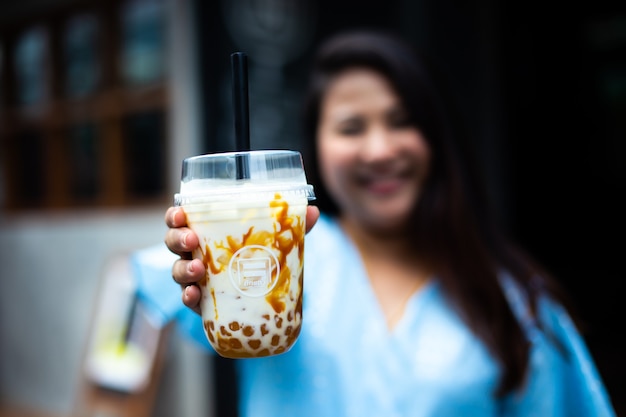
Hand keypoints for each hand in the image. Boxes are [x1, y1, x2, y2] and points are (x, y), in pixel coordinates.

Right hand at [164, 205, 319, 314]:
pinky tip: (194, 295)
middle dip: (178, 239)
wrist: (264, 297)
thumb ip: (290, 226)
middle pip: (174, 242)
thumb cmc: (260, 257)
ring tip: (199, 269)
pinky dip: (188, 296)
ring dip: (183, 269)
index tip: (181, 214)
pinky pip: (188, 298)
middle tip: (192, 240)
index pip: (181, 219)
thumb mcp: (275, 240)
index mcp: (206, 230)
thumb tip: (314, 211)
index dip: (175, 215)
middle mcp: (194, 253)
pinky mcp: (202, 302)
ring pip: (177, 270)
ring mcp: (195, 278)